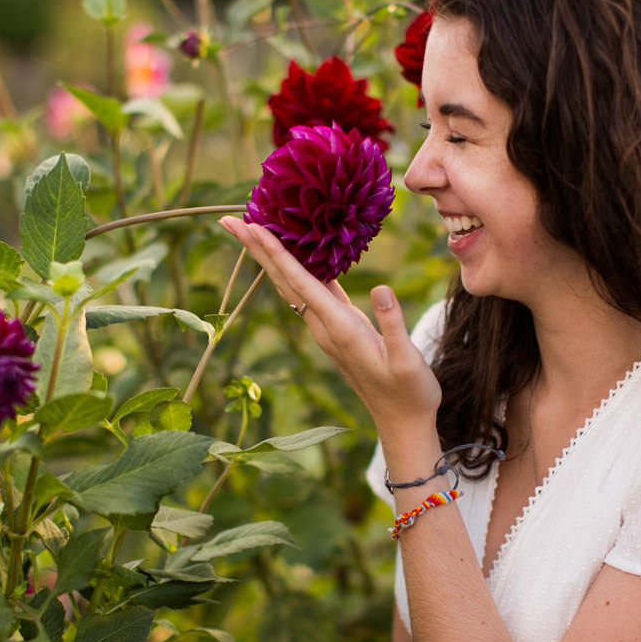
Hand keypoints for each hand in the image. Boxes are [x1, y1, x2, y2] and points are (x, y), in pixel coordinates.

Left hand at [218, 216, 441, 428]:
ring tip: (253, 230)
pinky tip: (297, 255)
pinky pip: (312, 291)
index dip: (275, 252)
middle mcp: (325, 326)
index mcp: (339, 328)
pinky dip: (298, 269)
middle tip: (230, 219)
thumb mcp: (407, 360)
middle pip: (283, 280)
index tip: (251, 226)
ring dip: (271, 257)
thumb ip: (393, 324)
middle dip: (257, 249)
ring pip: (293, 285)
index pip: (299, 282)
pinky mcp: (341, 329)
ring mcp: (329, 328)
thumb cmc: (410, 393)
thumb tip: (382, 288)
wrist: (403, 422)